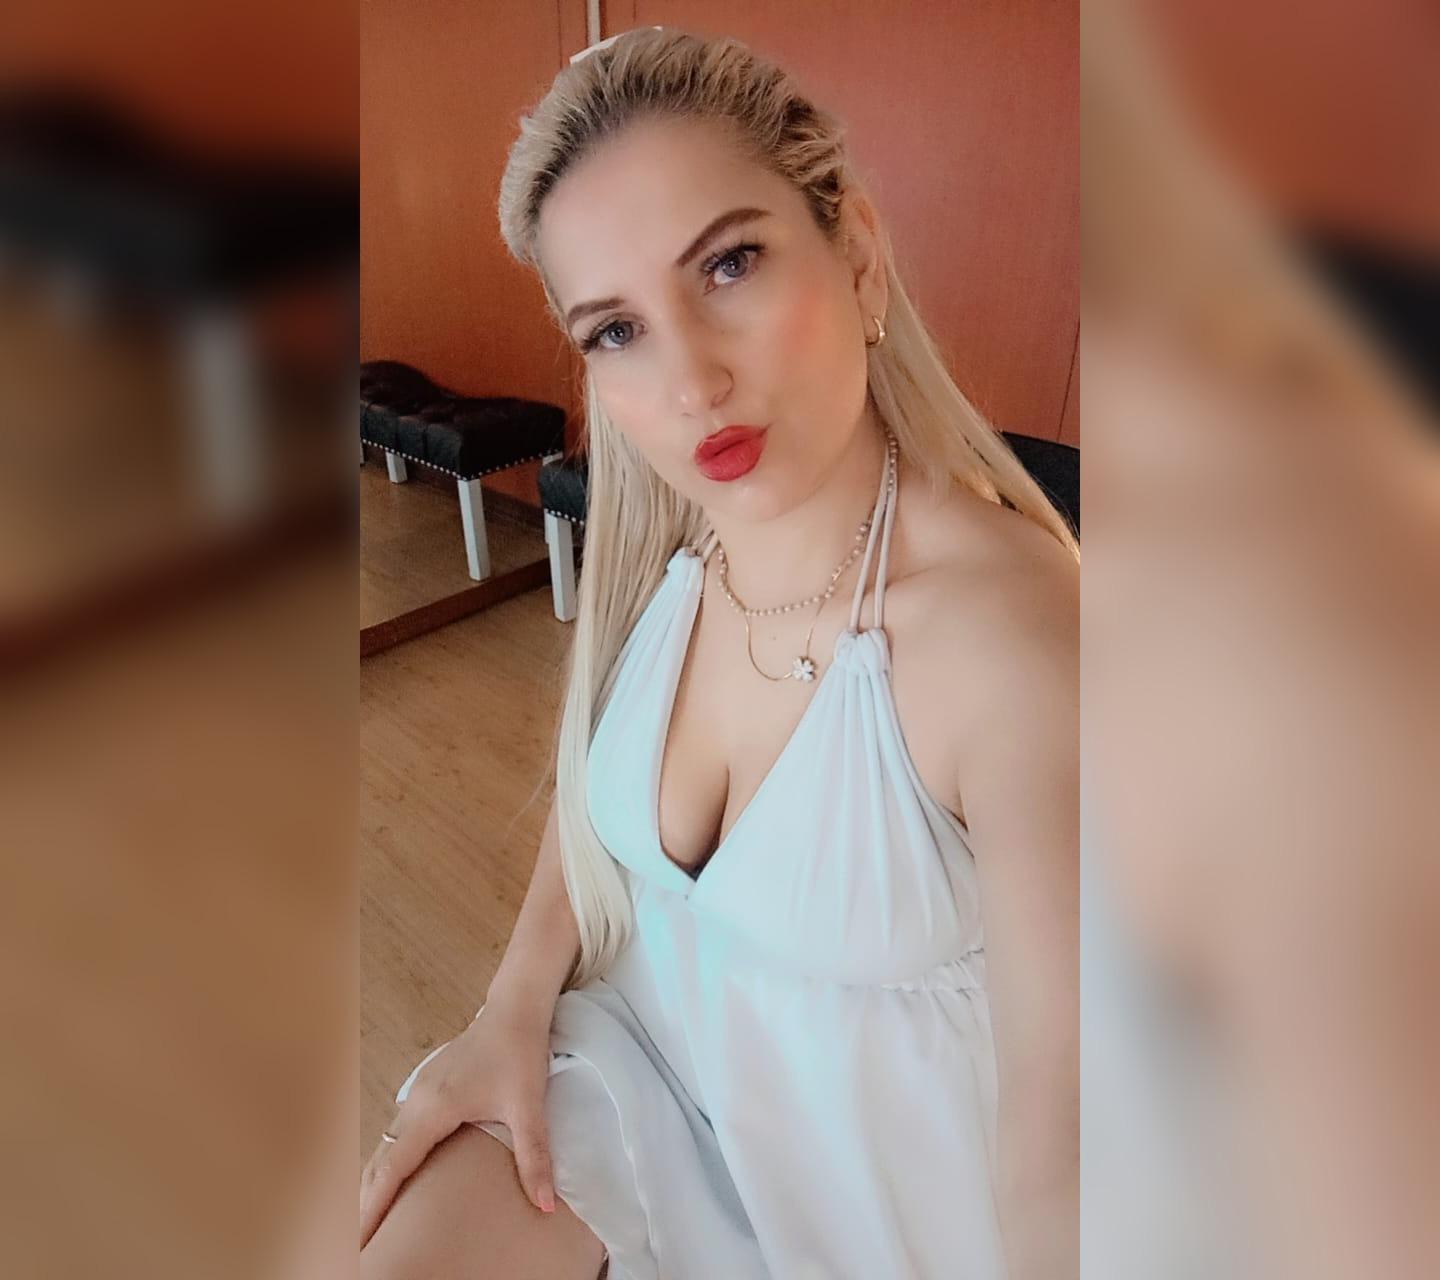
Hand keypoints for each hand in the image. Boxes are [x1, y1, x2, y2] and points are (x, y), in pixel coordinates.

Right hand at [359, 1004, 557, 1248]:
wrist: (515, 1010)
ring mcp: (418, 1092)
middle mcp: (416, 1102)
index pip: (394, 1168)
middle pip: (380, 1159)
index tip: (360, 1239)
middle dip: (364, 1200)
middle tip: (356, 1244)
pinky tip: (392, 1175)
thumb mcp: (529, 1107)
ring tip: (367, 1218)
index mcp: (434, 1109)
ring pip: (385, 1144)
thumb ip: (534, 1156)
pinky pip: (396, 1131)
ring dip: (373, 1179)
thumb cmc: (520, 1054)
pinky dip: (386, 1159)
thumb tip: (546, 1204)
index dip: (374, 1205)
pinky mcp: (426, 1087)